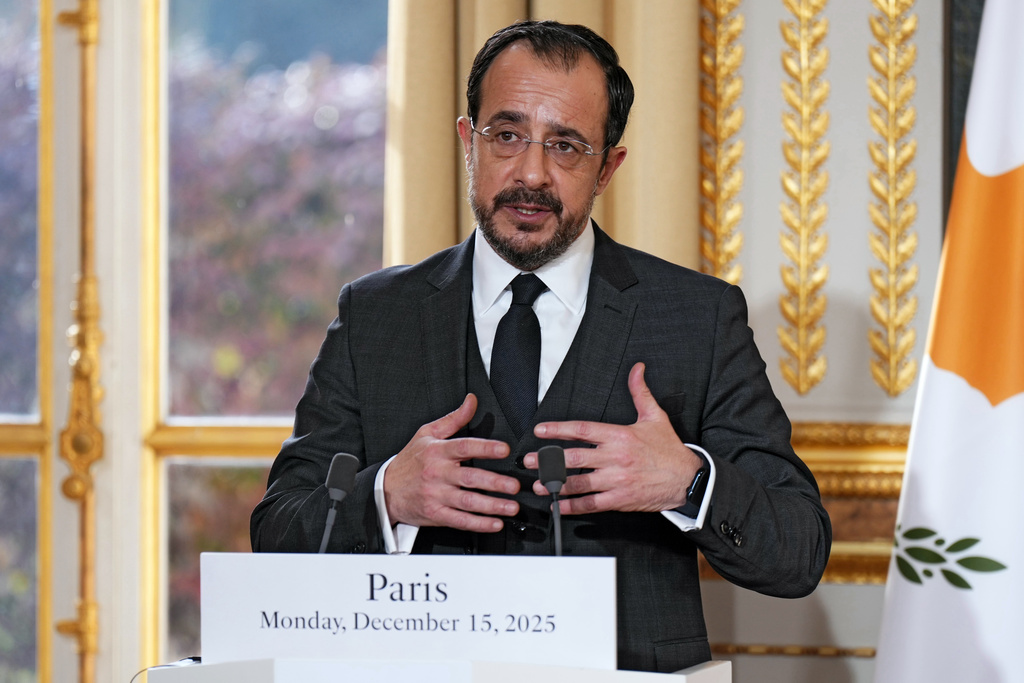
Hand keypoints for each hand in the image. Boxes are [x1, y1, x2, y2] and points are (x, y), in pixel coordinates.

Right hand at [383, 394, 519, 531]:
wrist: (385, 490)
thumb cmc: (409, 461)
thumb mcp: (426, 434)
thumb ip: (453, 419)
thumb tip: (471, 401)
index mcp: (437, 452)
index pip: (464, 447)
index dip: (485, 448)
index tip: (504, 449)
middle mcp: (438, 474)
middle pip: (469, 477)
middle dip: (495, 483)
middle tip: (514, 485)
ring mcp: (436, 495)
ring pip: (467, 502)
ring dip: (492, 506)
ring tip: (511, 506)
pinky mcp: (435, 514)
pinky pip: (459, 520)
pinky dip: (478, 524)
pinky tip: (495, 523)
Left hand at [525, 362, 702, 514]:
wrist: (687, 479)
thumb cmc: (669, 449)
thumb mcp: (655, 417)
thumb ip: (640, 392)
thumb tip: (637, 369)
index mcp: (619, 435)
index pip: (582, 429)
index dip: (558, 429)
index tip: (540, 430)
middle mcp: (615, 457)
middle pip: (574, 457)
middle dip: (549, 459)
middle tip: (530, 461)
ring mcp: (617, 480)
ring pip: (579, 483)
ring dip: (555, 485)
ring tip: (539, 485)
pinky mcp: (621, 499)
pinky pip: (592, 504)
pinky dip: (573, 506)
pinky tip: (560, 506)